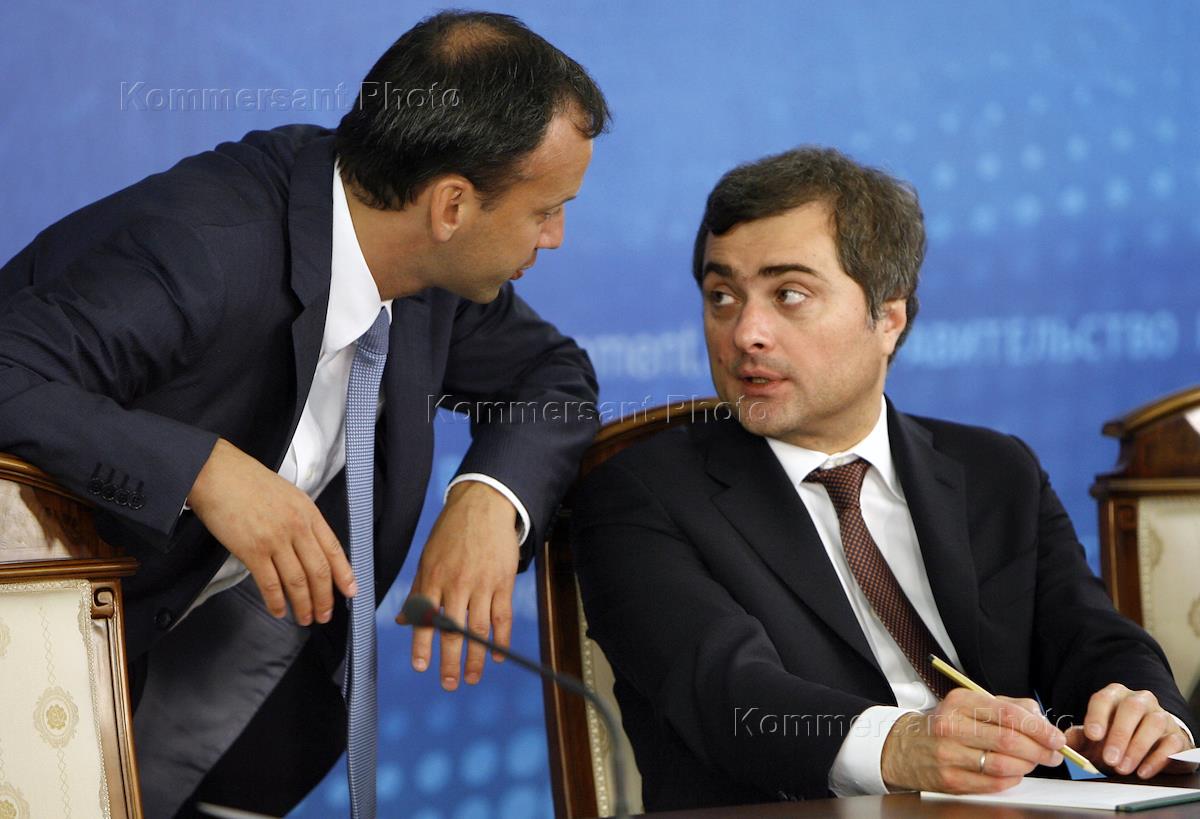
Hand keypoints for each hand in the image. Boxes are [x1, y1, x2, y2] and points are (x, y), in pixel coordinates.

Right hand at [187, 438, 356, 624]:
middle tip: (325, 615)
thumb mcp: (288, 494)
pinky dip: (276, 601)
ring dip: (303, 604)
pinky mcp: (252, 550)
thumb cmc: (248, 481)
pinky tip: (279, 611)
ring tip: (305, 618)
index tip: (351, 591)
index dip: (344, 574)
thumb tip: (310, 546)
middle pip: (318, 570)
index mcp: (308, 512)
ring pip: (297, 581)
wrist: (217, 473)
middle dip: (324, 598)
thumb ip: (302, 519)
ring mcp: (275, 539)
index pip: (333, 549)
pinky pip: (269, 583)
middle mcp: (296, 527)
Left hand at [396, 480, 519, 689]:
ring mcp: (482, 583)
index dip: (423, 645)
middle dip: (450, 661)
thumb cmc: (451, 532)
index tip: (421, 667)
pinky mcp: (503, 581)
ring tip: (473, 677)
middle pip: (453, 630)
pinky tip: (497, 655)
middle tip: (449, 684)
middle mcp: (456, 584)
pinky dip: (501, 638)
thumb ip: (417, 592)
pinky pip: (502, 615)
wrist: (483, 505)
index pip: (426, 619)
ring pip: (479, 629)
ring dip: (476, 657)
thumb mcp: (427, 558)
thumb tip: (402, 622)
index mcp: (433, 578)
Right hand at [881, 689, 1066, 792]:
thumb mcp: (971, 703)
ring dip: (1027, 766)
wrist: (906, 747)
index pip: (1008, 714)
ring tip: (1032, 762)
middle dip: (1039, 750)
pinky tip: (1013, 773)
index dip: (1038, 728)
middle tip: (1053, 754)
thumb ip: (1008, 706)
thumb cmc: (945, 724)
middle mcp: (951, 727)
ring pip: (1003, 765)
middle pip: (1009, 741)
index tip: (1055, 737)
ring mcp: (949, 755)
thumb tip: (1040, 719)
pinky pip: (993, 783)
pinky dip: (1011, 779)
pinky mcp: (950, 780)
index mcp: (959, 702)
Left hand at [1065, 684, 1196, 777]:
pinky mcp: (1177, 736)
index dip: (1097, 716)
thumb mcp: (1094, 738)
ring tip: (1123, 768)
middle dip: (1119, 734)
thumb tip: (1060, 740)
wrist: (1148, 747)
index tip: (1092, 735)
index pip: (1104, 698)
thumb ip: (1077, 737)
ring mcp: (1160, 716)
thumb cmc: (1115, 738)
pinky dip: (1157, 759)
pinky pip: (1171, 743)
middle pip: (1131, 708)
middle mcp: (1139, 701)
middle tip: (1109, 759)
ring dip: (1137, 748)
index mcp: (1115, 696)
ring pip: (1153, 723)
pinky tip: (1142, 771)